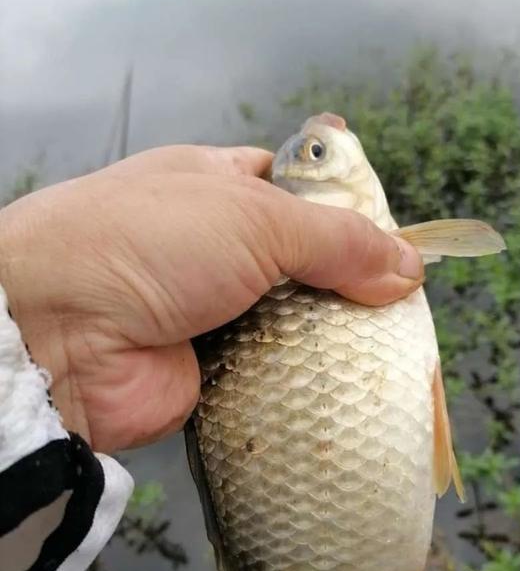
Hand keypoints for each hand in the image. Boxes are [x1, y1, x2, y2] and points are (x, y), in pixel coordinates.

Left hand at [0, 145, 423, 452]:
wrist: (60, 333)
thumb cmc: (150, 242)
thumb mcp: (255, 217)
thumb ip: (338, 240)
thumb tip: (408, 268)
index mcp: (219, 187)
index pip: (296, 188)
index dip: (346, 205)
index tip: (396, 231)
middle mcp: (218, 248)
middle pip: (305, 261)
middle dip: (350, 278)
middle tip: (403, 300)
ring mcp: (216, 312)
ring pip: (297, 321)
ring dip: (334, 334)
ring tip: (392, 346)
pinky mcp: (217, 372)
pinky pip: (278, 373)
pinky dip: (308, 378)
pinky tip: (352, 384)